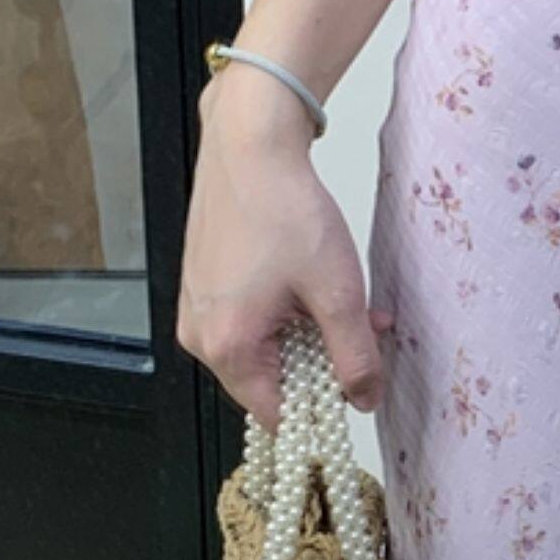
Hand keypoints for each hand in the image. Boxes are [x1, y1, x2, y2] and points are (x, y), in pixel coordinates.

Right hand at [179, 74, 390, 433]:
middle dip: (321, 362)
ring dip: (308, 334)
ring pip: (263, 348)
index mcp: (226, 346)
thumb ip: (354, 357)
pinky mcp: (202, 284)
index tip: (355, 382)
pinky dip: (285, 312)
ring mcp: (196, 308)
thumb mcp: (337, 292)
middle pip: (269, 381)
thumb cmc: (285, 210)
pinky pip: (247, 320)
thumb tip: (363, 400)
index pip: (277, 414)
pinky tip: (314, 284)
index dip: (321, 405)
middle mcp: (200, 334)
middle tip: (361, 330)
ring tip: (343, 299)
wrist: (249, 145)